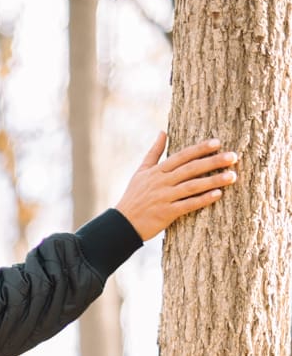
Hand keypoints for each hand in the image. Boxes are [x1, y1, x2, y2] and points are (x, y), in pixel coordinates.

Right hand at [115, 132, 238, 241]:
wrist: (122, 224)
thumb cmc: (133, 197)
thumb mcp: (141, 172)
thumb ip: (154, 152)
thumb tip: (163, 131)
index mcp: (157, 171)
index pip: (182, 156)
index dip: (200, 149)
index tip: (217, 142)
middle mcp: (162, 182)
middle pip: (191, 169)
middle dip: (213, 162)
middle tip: (233, 156)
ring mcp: (164, 198)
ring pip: (193, 186)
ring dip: (213, 180)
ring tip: (232, 176)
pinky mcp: (166, 213)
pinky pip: (188, 205)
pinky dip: (203, 200)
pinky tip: (217, 195)